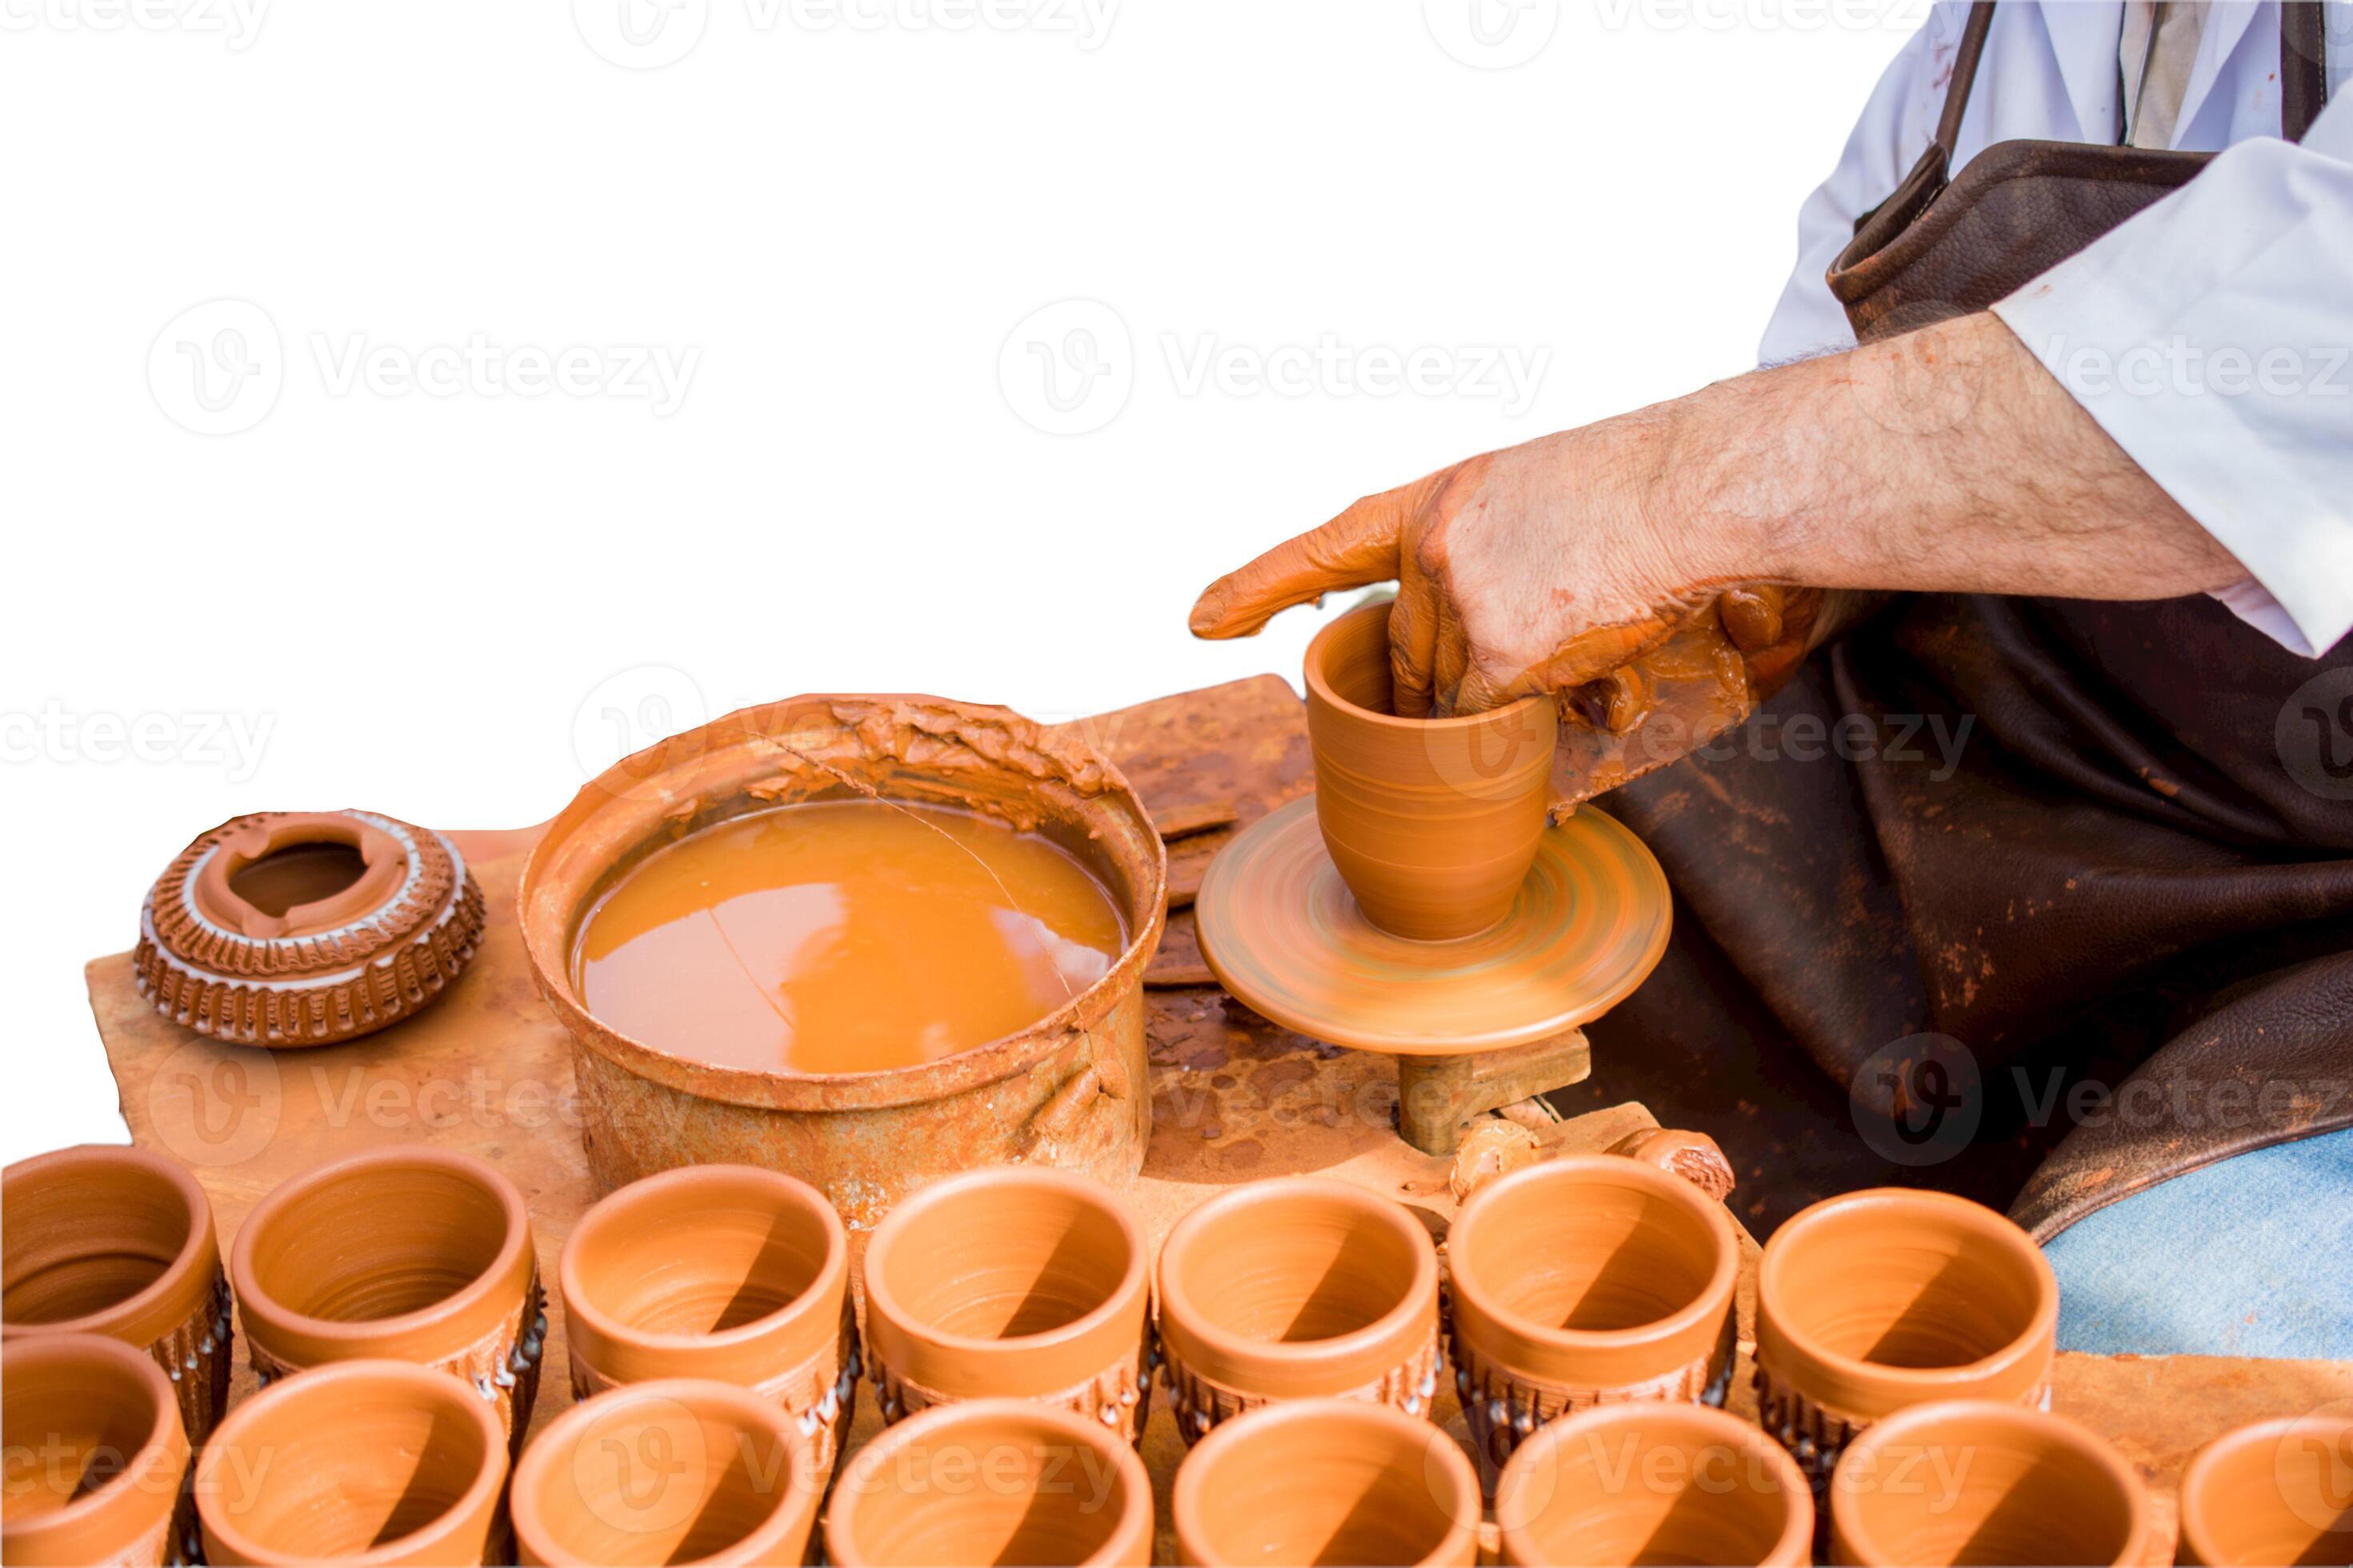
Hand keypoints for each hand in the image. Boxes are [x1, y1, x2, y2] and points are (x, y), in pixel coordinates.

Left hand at [1187, 420, 1825, 800]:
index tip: (1199, 622)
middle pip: (1415, 658)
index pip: (1324, 548)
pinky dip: (1543, 722)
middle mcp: (1428, 550)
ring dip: (1517, 701)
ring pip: (1459, 701)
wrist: (1696, 489)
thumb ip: (1484, 576)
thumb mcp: (1536, 507)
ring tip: (1592, 638)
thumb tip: (1480, 694)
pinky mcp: (1500, 656)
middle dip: (1462, 682)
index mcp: (1434, 501)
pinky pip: (1499, 728)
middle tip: (1541, 643)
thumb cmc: (1641, 501)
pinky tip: (1595, 682)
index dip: (1257, 587)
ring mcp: (1457, 603)